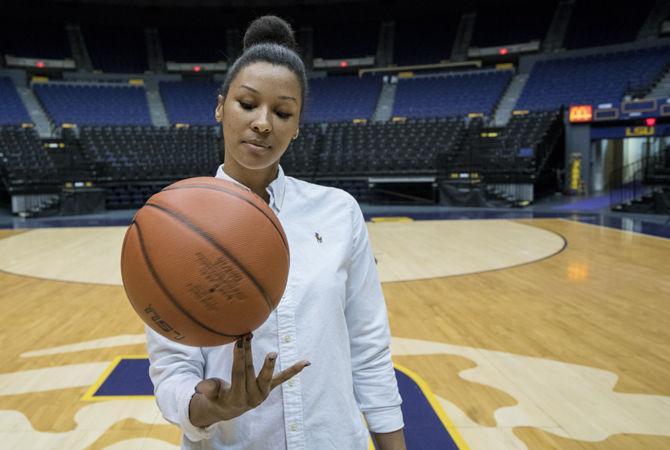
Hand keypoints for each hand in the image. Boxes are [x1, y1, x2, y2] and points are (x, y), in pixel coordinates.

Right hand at [189, 334, 309, 426]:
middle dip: (247, 353)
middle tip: (247, 337)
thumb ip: (209, 390)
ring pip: (267, 377)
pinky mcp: (269, 388)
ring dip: (270, 365)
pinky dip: (293, 370)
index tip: (238, 341)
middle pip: (249, 371)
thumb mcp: (211, 395)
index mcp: (236, 396)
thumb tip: (202, 386)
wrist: (228, 409)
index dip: (238, 358)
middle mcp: (252, 396)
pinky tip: (306, 362)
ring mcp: (263, 392)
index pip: (237, 373)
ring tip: (272, 353)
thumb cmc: (217, 396)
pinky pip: (282, 379)